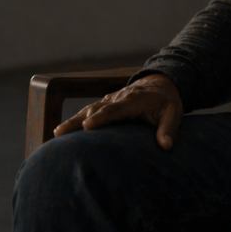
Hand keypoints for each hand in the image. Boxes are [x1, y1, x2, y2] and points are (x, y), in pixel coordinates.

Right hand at [52, 73, 184, 149]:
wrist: (160, 85)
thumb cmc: (167, 102)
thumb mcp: (174, 113)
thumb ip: (169, 129)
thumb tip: (166, 146)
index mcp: (134, 100)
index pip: (116, 109)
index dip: (101, 117)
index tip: (87, 126)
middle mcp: (118, 98)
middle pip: (96, 109)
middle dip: (78, 121)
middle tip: (61, 133)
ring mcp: (110, 100)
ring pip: (89, 109)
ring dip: (72, 121)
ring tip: (56, 134)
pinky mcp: (105, 104)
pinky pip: (89, 111)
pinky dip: (75, 120)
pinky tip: (62, 131)